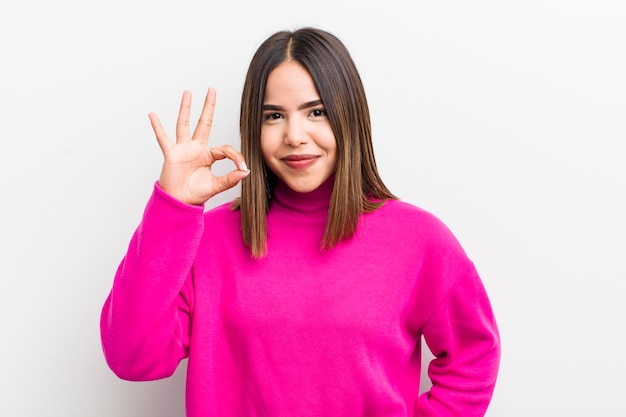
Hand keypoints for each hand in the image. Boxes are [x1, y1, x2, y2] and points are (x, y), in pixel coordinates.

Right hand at [148, 88, 249, 204]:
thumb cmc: (196, 194)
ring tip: (188, 93)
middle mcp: (195, 148)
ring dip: (185, 108)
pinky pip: (163, 138)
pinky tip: (152, 115)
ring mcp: (182, 149)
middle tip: (212, 90)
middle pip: (203, 123)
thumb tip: (246, 171)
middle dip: (208, 107)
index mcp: (208, 155)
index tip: (243, 166)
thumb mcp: (217, 186)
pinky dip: (157, 127)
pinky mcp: (171, 154)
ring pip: (184, 124)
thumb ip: (231, 179)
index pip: (224, 148)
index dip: (235, 157)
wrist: (179, 202)